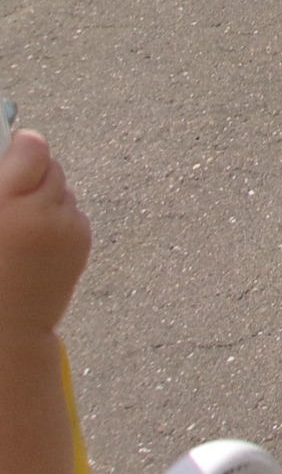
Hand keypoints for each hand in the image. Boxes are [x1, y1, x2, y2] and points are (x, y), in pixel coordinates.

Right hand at [0, 130, 90, 337]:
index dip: (18, 147)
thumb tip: (16, 144)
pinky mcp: (82, 240)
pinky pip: (71, 211)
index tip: (9, 150)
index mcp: (8, 203)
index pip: (32, 146)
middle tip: (8, 195)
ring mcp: (68, 226)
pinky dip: (55, 218)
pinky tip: (32, 241)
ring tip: (17, 225)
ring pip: (61, 188)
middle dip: (30, 173)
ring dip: (43, 196)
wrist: (4, 329)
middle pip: (49, 164)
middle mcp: (44, 211)